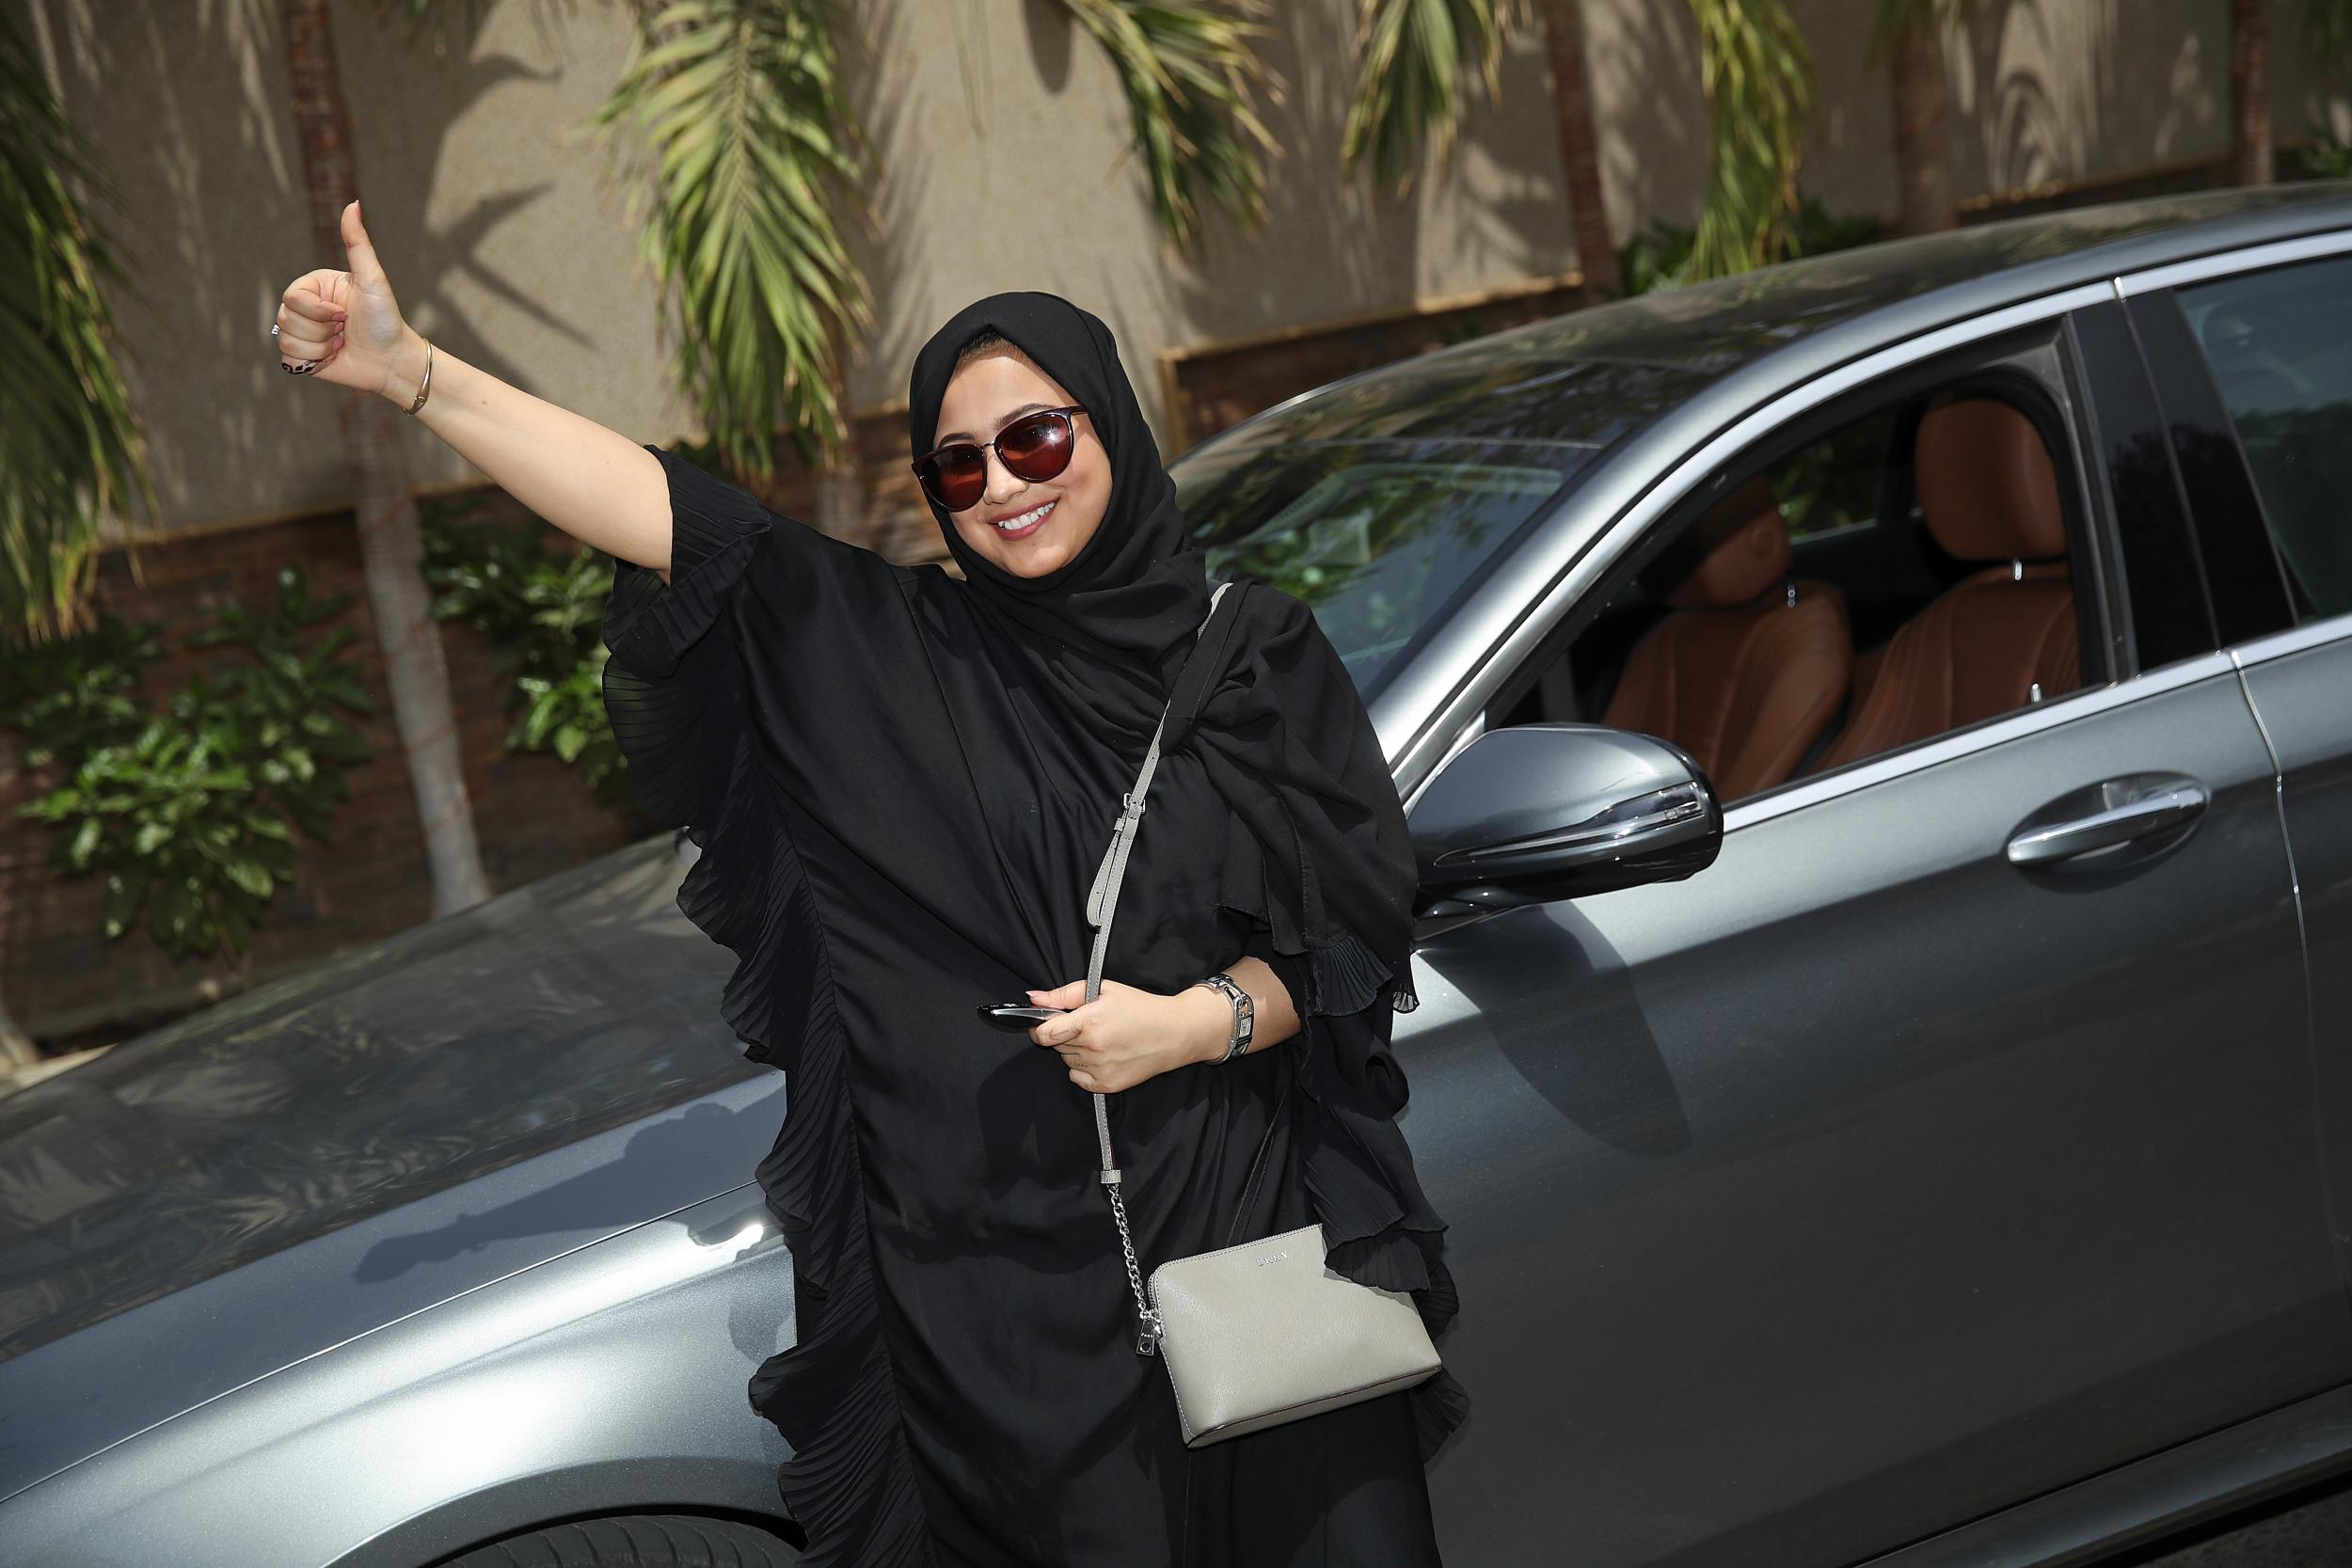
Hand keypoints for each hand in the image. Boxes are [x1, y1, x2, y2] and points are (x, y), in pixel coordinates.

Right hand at [274, 200, 424, 401]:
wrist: (393, 361)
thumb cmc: (386, 319)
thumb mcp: (373, 279)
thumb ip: (358, 242)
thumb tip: (353, 204)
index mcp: (314, 287)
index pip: (292, 297)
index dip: (317, 311)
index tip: (343, 314)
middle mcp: (305, 308)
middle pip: (285, 319)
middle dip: (321, 330)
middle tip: (345, 330)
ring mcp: (302, 333)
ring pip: (287, 341)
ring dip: (320, 348)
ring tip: (341, 344)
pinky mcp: (302, 358)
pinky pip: (289, 361)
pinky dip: (312, 363)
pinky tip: (332, 358)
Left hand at [1024, 979, 1228, 1092]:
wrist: (1175, 1033)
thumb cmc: (1140, 1007)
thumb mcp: (1103, 989)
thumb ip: (1064, 995)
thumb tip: (1032, 999)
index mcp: (1090, 1021)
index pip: (1044, 1033)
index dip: (1039, 1027)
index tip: (1044, 1023)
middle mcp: (1093, 1048)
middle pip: (1056, 1045)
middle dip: (1065, 1034)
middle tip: (1088, 1025)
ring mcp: (1100, 1069)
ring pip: (1067, 1060)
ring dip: (1076, 1050)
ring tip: (1101, 1039)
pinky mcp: (1107, 1085)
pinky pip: (1077, 1078)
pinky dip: (1084, 1068)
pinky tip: (1104, 1055)